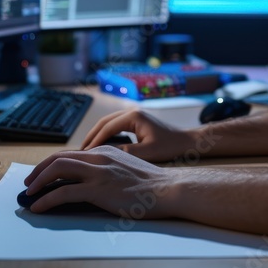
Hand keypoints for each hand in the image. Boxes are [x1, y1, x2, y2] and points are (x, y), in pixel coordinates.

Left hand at [22, 145, 178, 217]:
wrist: (168, 189)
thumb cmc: (152, 184)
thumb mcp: (127, 168)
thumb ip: (109, 168)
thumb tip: (93, 180)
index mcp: (105, 151)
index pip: (71, 154)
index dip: (52, 164)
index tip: (43, 174)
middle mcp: (99, 157)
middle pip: (58, 158)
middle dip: (39, 170)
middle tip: (30, 182)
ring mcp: (97, 172)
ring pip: (57, 170)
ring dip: (38, 182)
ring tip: (29, 194)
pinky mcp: (98, 189)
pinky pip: (63, 192)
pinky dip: (46, 199)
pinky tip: (39, 207)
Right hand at [81, 109, 195, 161]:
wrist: (188, 141)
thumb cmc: (171, 146)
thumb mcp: (148, 152)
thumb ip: (127, 152)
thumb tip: (106, 154)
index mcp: (134, 116)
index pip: (107, 128)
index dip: (94, 142)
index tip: (84, 155)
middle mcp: (132, 112)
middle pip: (104, 123)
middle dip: (91, 137)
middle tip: (79, 152)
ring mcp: (134, 115)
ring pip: (108, 123)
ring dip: (97, 135)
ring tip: (86, 150)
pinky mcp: (136, 121)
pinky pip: (115, 126)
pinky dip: (106, 135)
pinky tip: (101, 146)